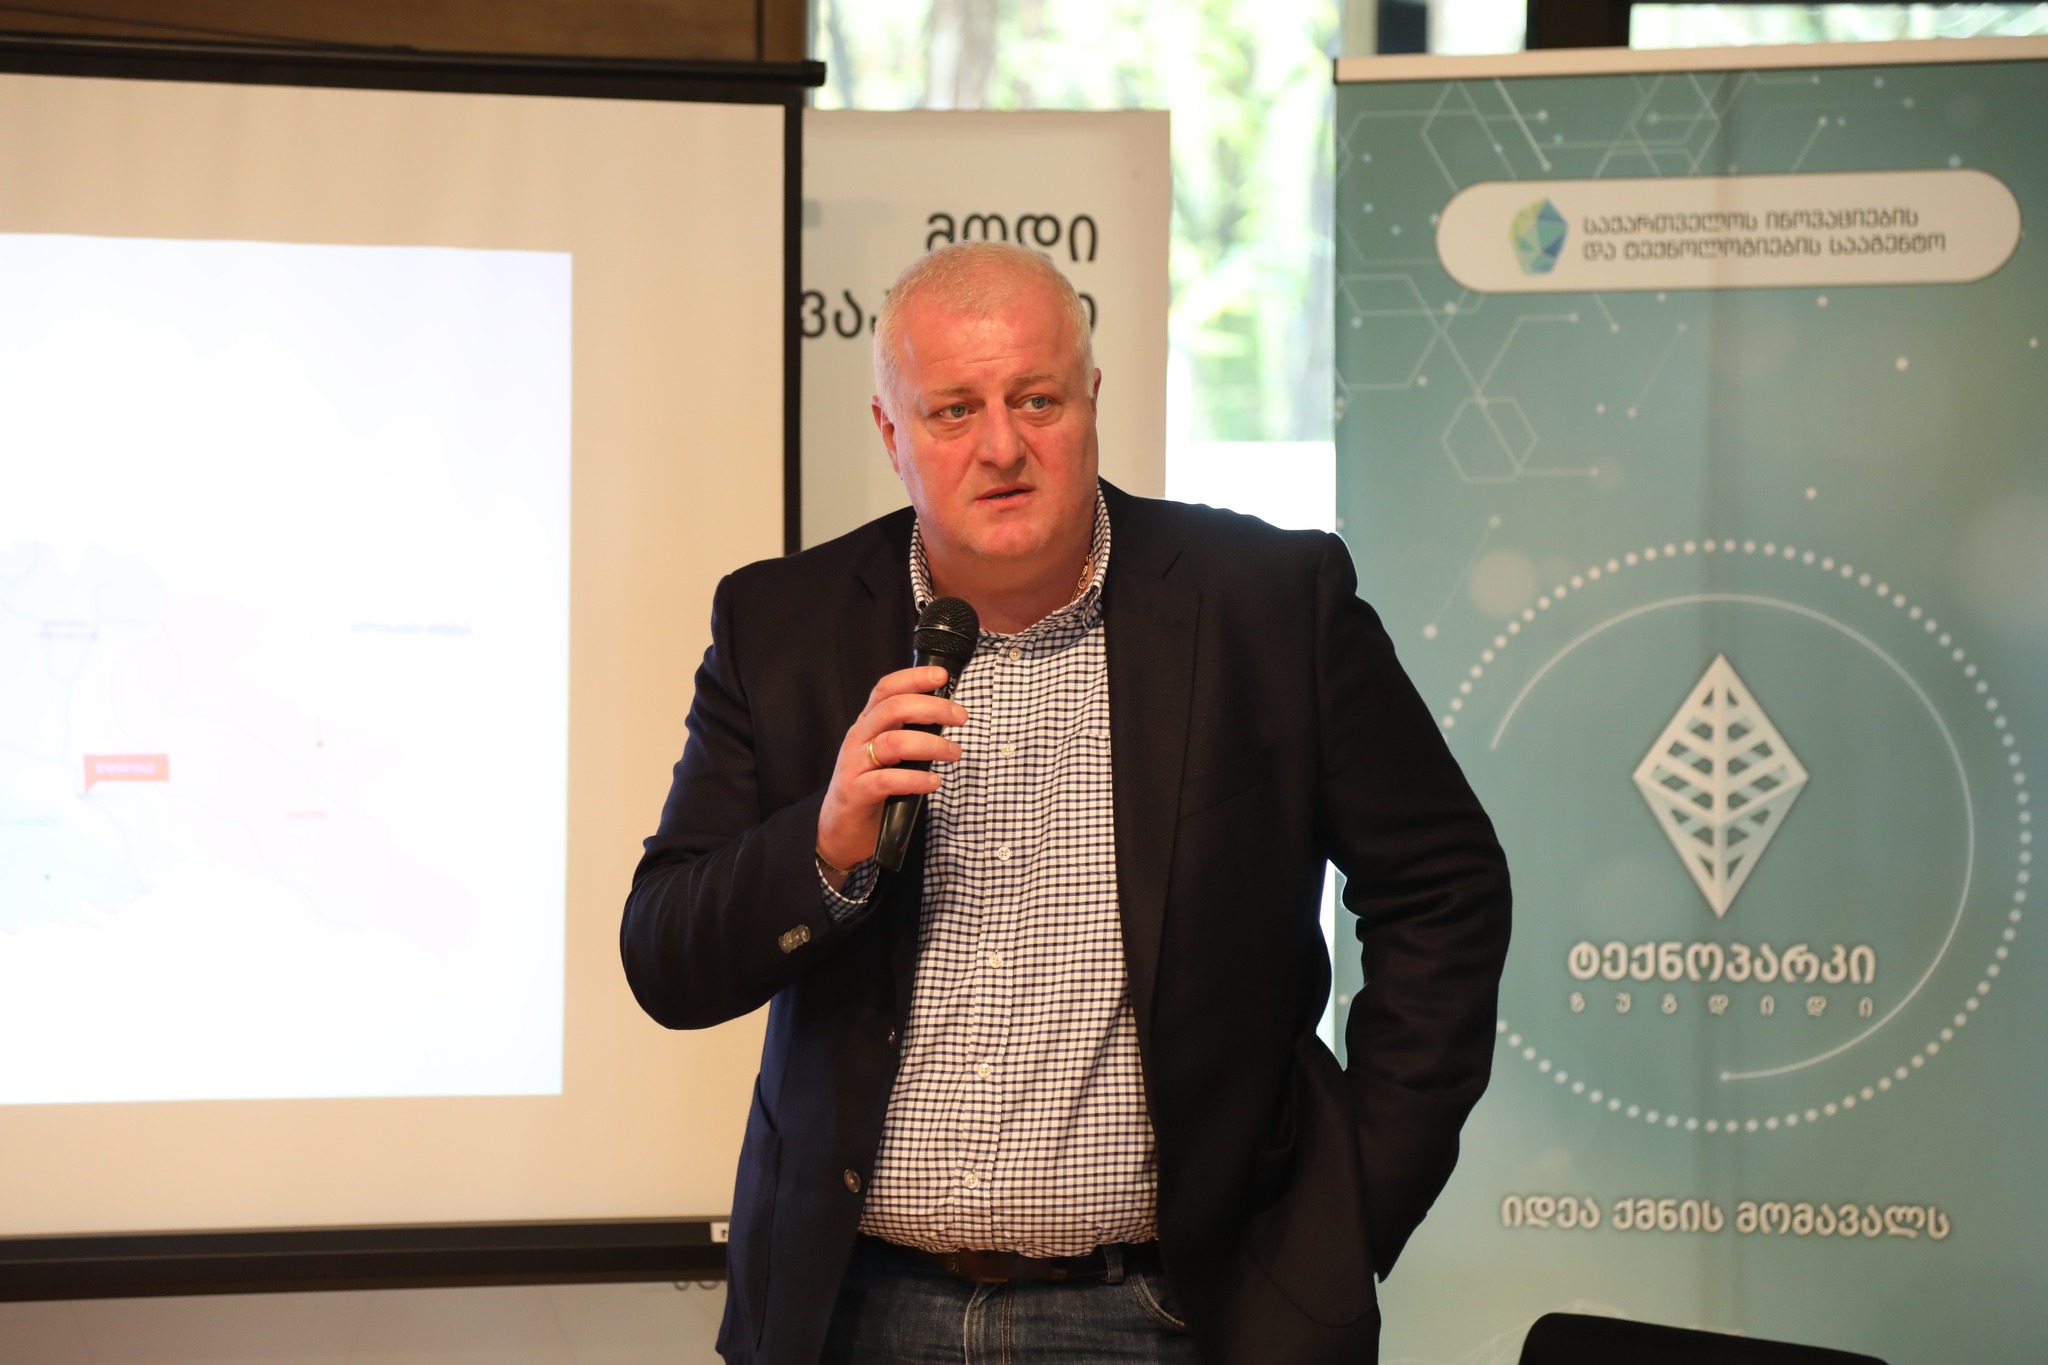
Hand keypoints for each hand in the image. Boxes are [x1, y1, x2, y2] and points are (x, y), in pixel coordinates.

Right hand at [816, 665, 964, 883]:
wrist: (839, 828)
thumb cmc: (872, 786)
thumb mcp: (888, 753)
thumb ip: (909, 732)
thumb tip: (947, 716)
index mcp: (868, 724)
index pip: (886, 689)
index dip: (913, 678)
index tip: (942, 676)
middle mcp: (858, 738)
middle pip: (892, 709)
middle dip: (931, 708)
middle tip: (960, 716)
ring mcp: (854, 765)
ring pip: (892, 743)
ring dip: (930, 744)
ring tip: (953, 752)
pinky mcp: (855, 792)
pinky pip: (887, 781)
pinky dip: (915, 780)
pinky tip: (934, 782)